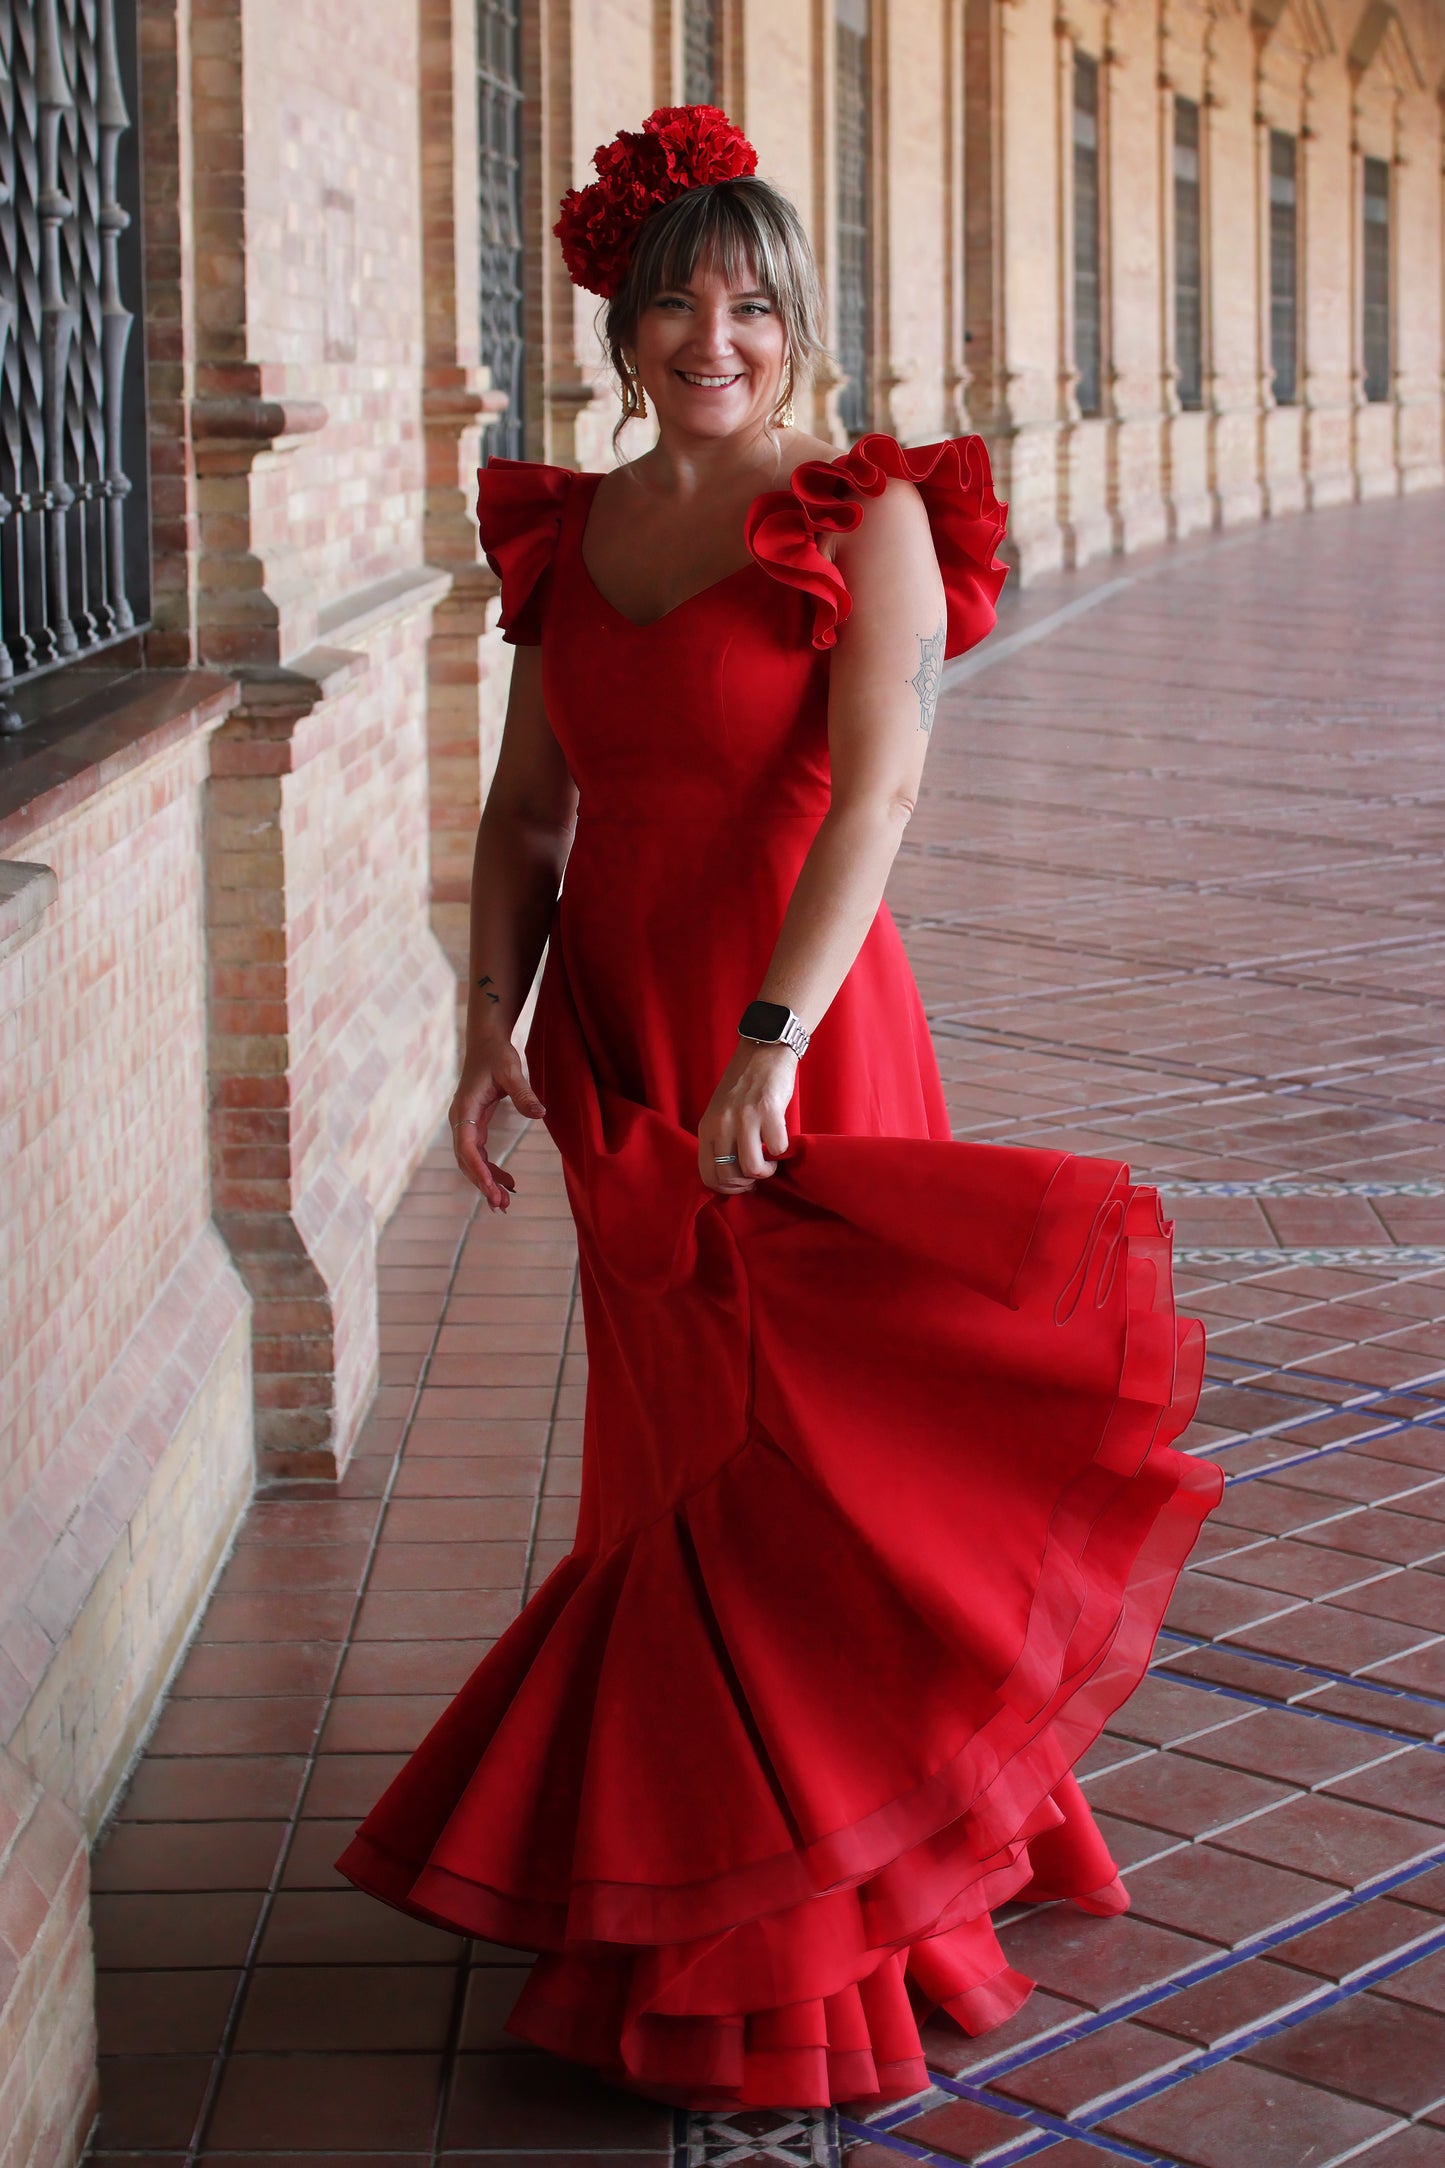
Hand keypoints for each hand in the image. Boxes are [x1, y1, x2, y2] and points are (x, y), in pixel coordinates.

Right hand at [449, 1029, 545, 1209]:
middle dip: (482, 1183)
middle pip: (466, 1160)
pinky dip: (491, 1169)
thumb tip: (541, 1114)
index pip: (466, 1147)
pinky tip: (508, 1183)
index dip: (479, 1170)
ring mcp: (465, 1123)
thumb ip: (524, 1093)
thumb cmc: (497, 1055)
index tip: (492, 1190)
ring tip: (505, 1202)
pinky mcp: (474, 1124)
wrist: (486, 1042)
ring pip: (471, 1160)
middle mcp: (460, 1119)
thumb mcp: (511, 1071)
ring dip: (486, 1181)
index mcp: (465, 1109)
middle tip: (501, 1205)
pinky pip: (479, 1153)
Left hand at [698, 1039, 796, 1193]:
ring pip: (752, 1168)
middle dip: (747, 1183)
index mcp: (707, 1127)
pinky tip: (780, 1140)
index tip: (741, 1185)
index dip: (727, 1189)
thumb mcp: (721, 1113)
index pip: (708, 1175)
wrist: (763, 1052)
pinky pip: (776, 1148)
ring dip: (766, 1172)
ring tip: (770, 1162)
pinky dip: (782, 1151)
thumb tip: (733, 1175)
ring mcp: (745, 1118)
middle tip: (758, 1173)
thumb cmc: (744, 1085)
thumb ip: (721, 1140)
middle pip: (729, 1176)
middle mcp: (722, 1124)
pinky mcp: (769, 1111)